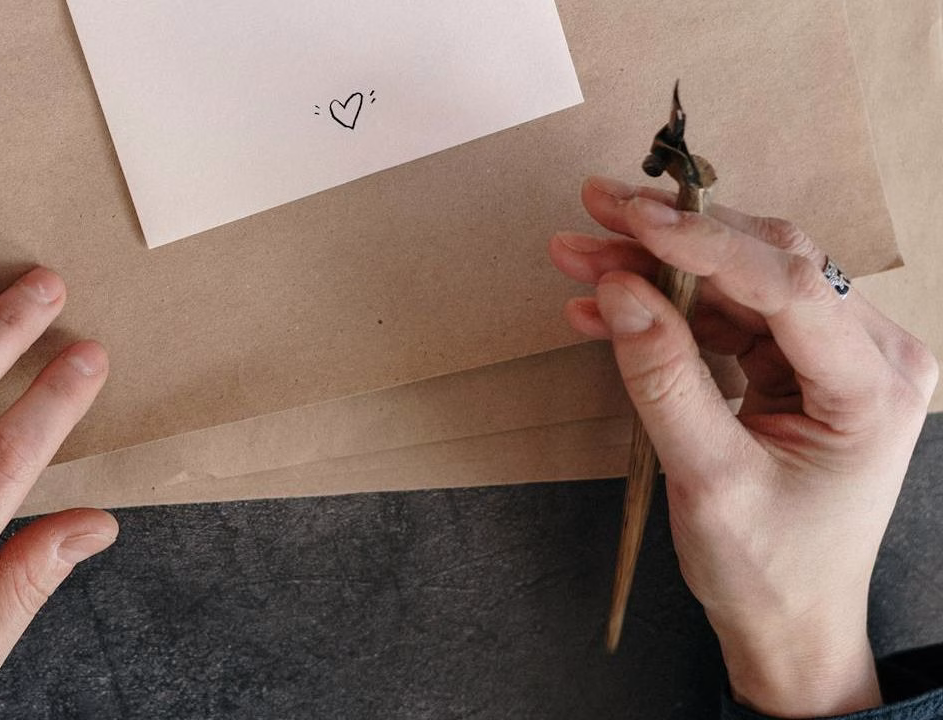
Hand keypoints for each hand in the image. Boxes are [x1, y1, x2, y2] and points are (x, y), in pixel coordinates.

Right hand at [550, 177, 937, 716]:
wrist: (791, 624)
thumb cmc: (766, 570)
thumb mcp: (707, 478)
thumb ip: (663, 378)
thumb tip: (619, 289)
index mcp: (872, 385)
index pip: (790, 284)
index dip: (704, 242)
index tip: (629, 218)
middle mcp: (870, 355)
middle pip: (767, 264)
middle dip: (672, 239)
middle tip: (592, 214)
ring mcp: (837, 357)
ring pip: (740, 281)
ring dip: (658, 268)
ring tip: (580, 256)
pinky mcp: (801, 367)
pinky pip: (729, 317)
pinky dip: (667, 308)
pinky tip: (605, 307)